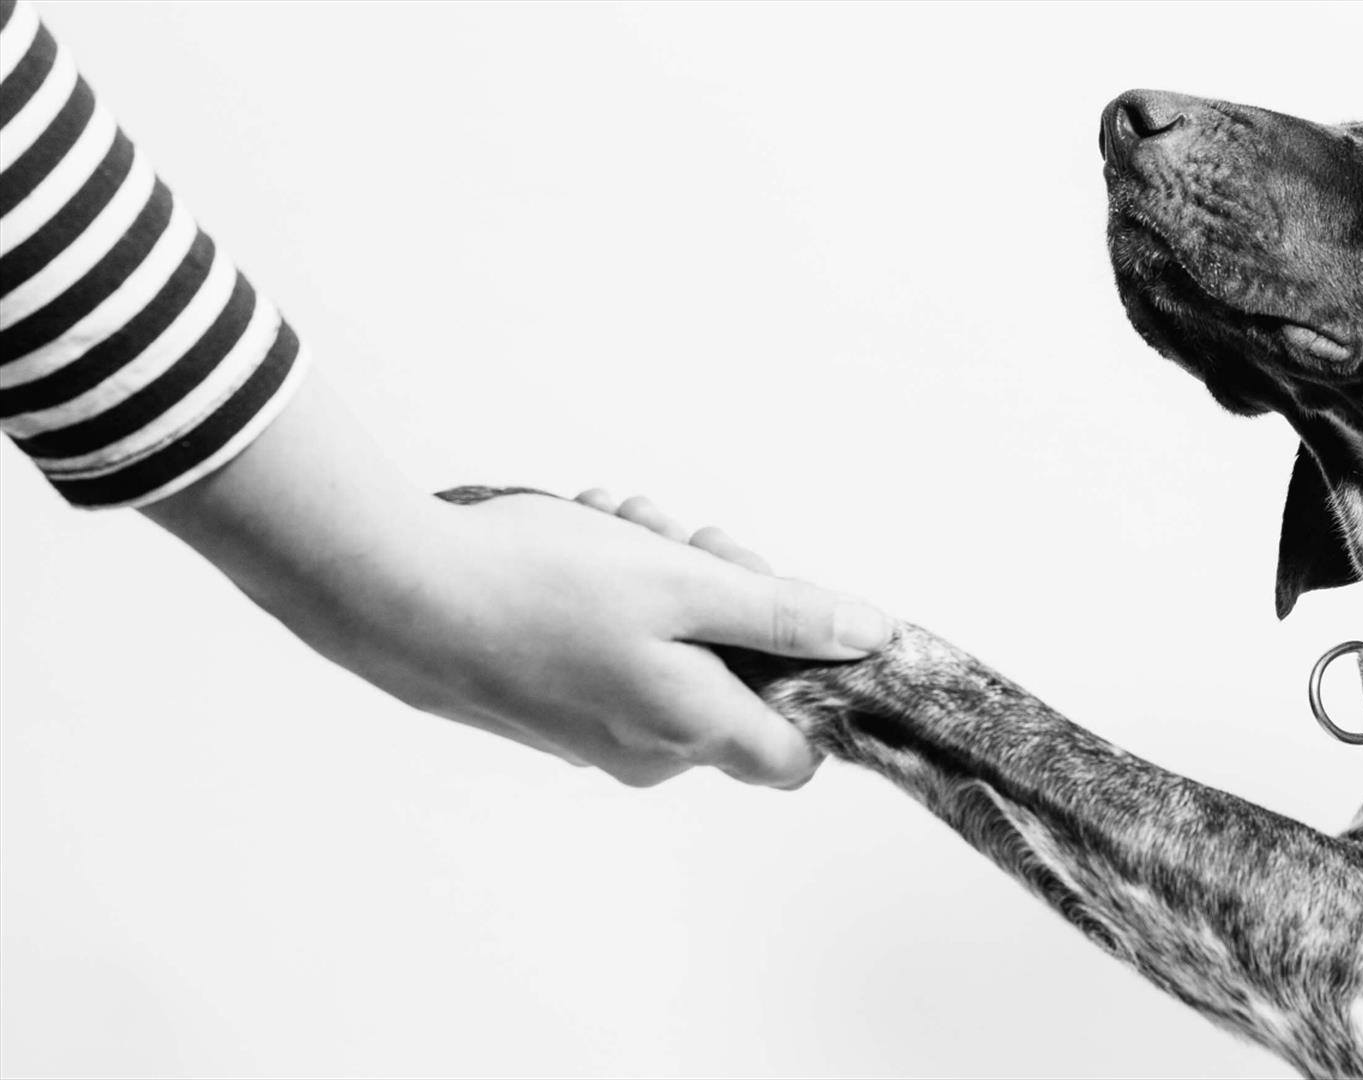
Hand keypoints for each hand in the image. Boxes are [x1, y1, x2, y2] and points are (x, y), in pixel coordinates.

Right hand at [142, 376, 892, 788]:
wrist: (387, 594)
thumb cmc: (534, 587)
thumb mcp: (684, 585)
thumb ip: (786, 617)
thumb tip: (869, 639)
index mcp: (693, 734)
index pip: (801, 752)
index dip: (812, 676)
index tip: (785, 606)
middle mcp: (649, 753)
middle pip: (738, 678)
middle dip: (724, 590)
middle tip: (681, 532)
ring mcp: (595, 734)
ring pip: (676, 648)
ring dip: (664, 575)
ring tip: (618, 520)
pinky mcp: (553, 706)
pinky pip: (619, 649)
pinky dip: (617, 590)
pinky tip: (584, 534)